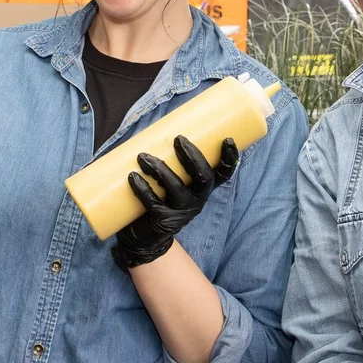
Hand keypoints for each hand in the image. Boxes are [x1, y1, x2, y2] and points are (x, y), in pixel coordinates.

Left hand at [112, 135, 239, 269]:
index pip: (223, 174)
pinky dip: (142, 188)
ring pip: (177, 188)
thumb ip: (166, 158)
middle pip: (204, 178)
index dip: (230, 158)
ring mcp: (181, 212)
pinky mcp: (163, 221)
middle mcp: (197, 201)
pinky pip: (153, 202)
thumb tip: (155, 126)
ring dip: (160, 169)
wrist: (144, 236)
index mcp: (202, 189)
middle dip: (193, 156)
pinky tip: (133, 176)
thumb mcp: (168, 179)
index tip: (227, 139)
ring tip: (143, 157)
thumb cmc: (157, 197)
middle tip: (178, 139)